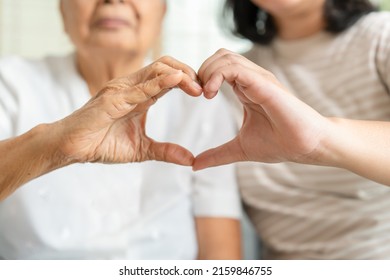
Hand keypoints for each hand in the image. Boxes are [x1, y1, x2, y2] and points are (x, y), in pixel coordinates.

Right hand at [55, 56, 201, 165]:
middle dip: (187, 72)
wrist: (72, 148)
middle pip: (164, 65)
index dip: (187, 80)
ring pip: (154, 70)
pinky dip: (159, 83)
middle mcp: (131, 87)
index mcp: (139, 95)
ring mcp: (121, 90)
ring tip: (195, 85)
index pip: (167, 77)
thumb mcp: (142, 149)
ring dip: (178, 75)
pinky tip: (175, 81)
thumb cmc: (102, 144)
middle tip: (203, 87)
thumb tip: (190, 159)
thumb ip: (166, 151)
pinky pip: (139, 88)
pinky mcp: (112, 99)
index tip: (203, 92)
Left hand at [193, 49, 329, 169]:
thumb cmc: (279, 144)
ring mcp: (258, 78)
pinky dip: (216, 76)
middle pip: (219, 56)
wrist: (306, 147)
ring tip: (204, 94)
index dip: (202, 77)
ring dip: (207, 71)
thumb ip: (217, 155)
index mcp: (246, 88)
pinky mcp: (263, 83)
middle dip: (201, 71)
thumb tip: (194, 165)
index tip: (194, 97)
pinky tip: (210, 94)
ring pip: (224, 57)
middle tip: (196, 93)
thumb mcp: (240, 149)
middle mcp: (252, 79)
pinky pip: (233, 68)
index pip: (219, 67)